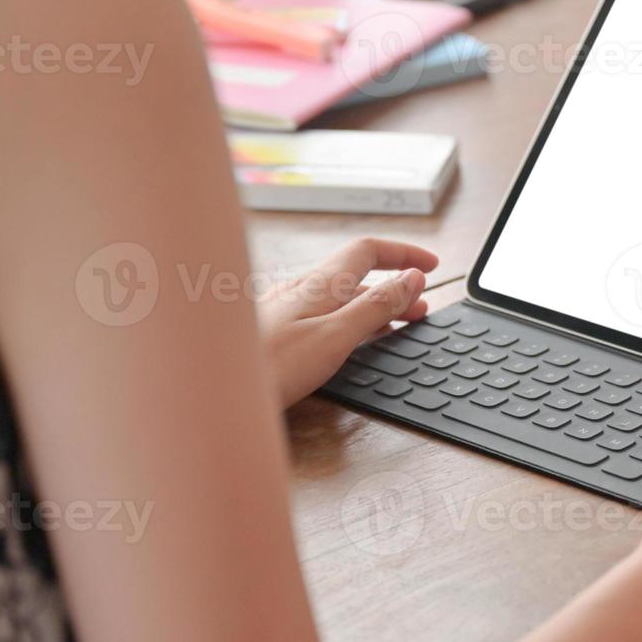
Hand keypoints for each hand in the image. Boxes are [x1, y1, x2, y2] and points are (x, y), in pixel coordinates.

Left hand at [257, 238, 438, 406]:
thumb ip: (375, 307)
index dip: (403, 253)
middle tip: (421, 307)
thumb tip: (412, 278)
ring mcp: (283, 310)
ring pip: (338, 298)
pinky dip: (348, 322)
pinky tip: (346, 343)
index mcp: (319, 284)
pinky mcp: (272, 333)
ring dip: (372, 307)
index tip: (430, 265)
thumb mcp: (335, 337)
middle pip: (356, 276)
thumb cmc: (269, 368)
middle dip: (394, 287)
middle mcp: (299, 290)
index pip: (368, 250)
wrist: (212, 391)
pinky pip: (320, 316)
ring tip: (394, 326)